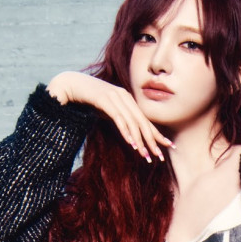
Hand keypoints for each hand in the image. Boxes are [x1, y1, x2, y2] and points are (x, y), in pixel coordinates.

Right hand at [47, 71, 174, 162]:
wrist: (71, 84)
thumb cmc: (90, 99)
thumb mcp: (108, 110)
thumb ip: (120, 119)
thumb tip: (130, 135)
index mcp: (128, 100)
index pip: (145, 120)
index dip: (157, 134)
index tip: (169, 146)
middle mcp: (125, 97)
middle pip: (142, 123)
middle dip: (152, 141)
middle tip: (159, 157)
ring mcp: (115, 98)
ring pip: (132, 123)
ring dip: (139, 140)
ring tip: (145, 155)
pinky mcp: (105, 100)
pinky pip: (119, 119)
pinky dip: (126, 132)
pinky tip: (131, 144)